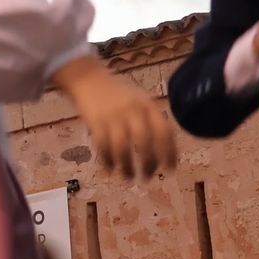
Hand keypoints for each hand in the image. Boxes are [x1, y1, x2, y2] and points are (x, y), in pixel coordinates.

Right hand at [51, 57, 176, 178]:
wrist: (88, 79)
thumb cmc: (117, 94)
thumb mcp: (140, 101)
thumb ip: (151, 120)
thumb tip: (163, 150)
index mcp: (148, 105)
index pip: (164, 132)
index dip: (169, 153)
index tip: (170, 169)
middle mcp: (133, 111)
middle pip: (144, 143)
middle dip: (147, 164)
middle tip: (147, 177)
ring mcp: (113, 116)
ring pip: (123, 148)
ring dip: (127, 167)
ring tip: (129, 178)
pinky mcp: (95, 122)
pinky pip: (103, 146)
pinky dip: (108, 160)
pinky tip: (111, 168)